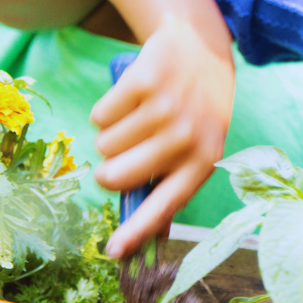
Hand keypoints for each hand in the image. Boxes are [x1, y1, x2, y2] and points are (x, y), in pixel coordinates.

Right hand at [93, 17, 234, 257]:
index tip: (113, 252)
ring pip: (104, 145)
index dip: (137, 231)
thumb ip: (169, 180)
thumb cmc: (194, 110)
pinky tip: (136, 96)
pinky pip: (100, 116)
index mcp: (203, 161)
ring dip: (113, 133)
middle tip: (128, 150)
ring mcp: (166, 110)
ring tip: (142, 116)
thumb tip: (136, 229)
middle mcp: (186, 138)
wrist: (201, 50)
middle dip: (108, 169)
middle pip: (115, 177)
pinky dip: (108, 109)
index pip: (165, 204)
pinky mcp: (144, 83)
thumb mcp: (197, 145)